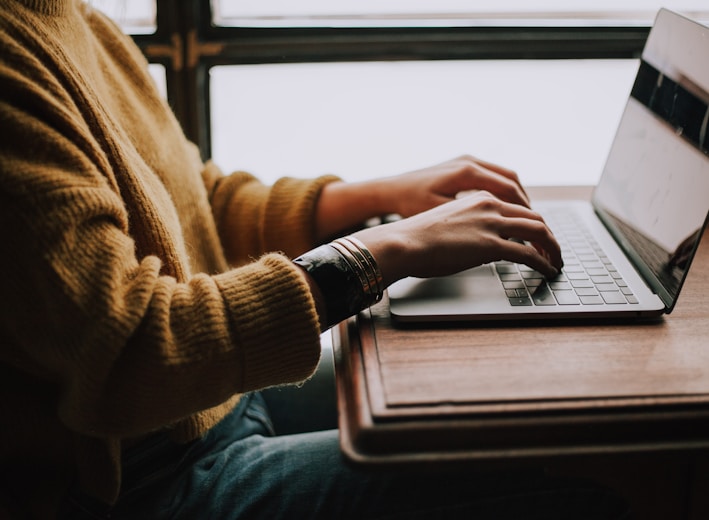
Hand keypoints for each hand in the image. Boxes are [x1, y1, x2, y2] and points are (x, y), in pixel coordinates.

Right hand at [352, 190, 561, 285]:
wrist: (403, 242)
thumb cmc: (417, 237)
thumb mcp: (449, 223)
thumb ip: (471, 227)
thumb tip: (482, 245)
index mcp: (479, 198)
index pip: (518, 208)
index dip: (533, 224)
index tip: (538, 238)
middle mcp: (490, 205)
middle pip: (534, 217)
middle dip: (549, 236)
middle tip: (554, 251)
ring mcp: (492, 224)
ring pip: (538, 231)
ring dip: (552, 248)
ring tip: (556, 262)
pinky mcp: (491, 245)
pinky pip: (529, 254)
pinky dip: (543, 262)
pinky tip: (547, 271)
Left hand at [379, 154, 530, 216]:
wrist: (390, 190)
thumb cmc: (410, 205)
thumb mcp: (441, 215)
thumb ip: (471, 222)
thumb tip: (500, 235)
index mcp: (467, 172)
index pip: (509, 190)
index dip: (524, 211)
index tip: (534, 228)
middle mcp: (470, 162)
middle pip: (512, 181)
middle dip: (526, 205)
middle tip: (536, 225)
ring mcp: (466, 161)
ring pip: (505, 177)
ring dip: (517, 197)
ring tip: (525, 218)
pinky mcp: (462, 165)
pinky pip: (493, 176)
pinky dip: (504, 191)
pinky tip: (505, 208)